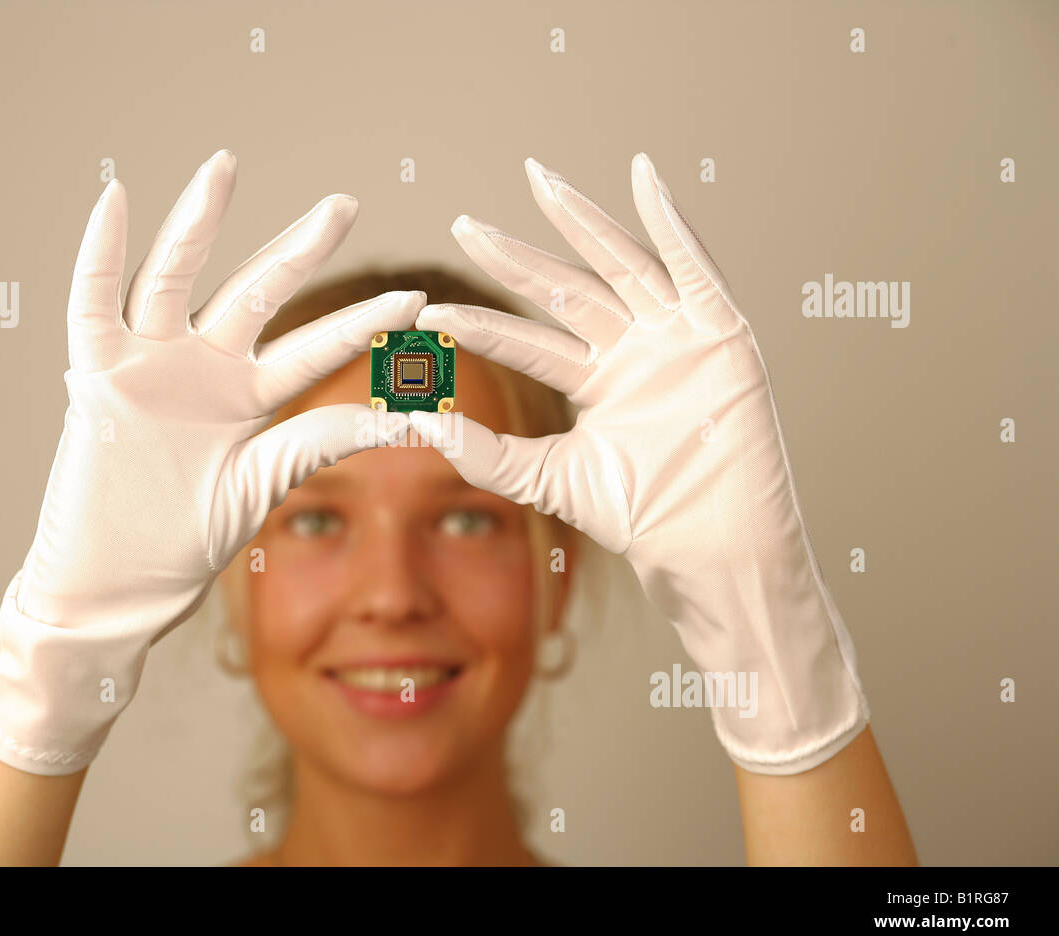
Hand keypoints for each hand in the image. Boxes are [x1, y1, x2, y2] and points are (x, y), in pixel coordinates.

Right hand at [0, 150, 419, 773]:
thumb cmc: (187, 542)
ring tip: (225, 167)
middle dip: (298, 250)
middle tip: (343, 205)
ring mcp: (149, 366)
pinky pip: (93, 304)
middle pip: (254, 293)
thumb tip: (415, 419)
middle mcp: (202, 369)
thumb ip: (327, 442)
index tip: (415, 300)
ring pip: (174, 279)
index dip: (361, 325)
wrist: (115, 584)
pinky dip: (99, 254)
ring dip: (198, 223)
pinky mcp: (97, 375)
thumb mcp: (266, 483)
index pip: (314, 349)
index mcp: (248, 398)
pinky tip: (115, 199)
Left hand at [410, 153, 867, 773]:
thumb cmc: (641, 518)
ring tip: (539, 181)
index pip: (528, 340)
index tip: (428, 311)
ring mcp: (678, 339)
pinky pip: (696, 269)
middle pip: (567, 291)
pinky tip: (644, 179)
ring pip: (621, 267)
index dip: (481, 325)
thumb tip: (422, 424)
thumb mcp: (549, 479)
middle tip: (465, 224)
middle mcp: (635, 351)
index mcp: (598, 381)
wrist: (707, 548)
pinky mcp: (722, 335)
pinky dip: (673, 225)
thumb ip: (489, 453)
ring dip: (582, 223)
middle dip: (516, 259)